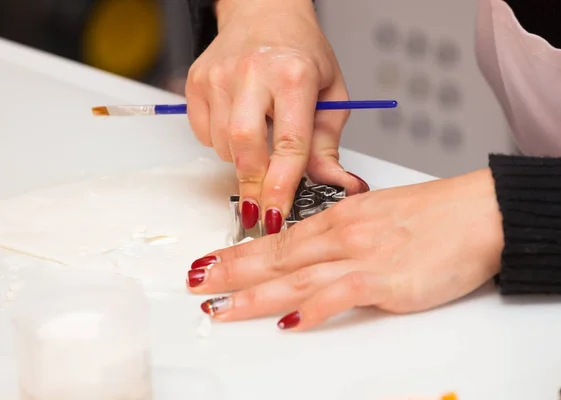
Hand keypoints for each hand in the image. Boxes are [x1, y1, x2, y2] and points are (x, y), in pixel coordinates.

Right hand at [185, 0, 363, 234]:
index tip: (277, 215)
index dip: (282, 186)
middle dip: (253, 185)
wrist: (264, 13)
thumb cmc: (301, 53)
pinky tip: (240, 121)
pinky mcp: (197, 82)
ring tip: (260, 136)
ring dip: (242, 159)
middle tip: (261, 206)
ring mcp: (218, 77)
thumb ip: (328, 146)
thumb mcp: (331, 95)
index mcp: (293, 75)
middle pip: (245, 148)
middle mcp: (251, 73)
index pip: (289, 144)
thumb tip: (336, 185)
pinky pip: (205, 134)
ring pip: (224, 146)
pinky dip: (223, 142)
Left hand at [186, 169, 504, 329]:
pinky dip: (313, 309)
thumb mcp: (378, 214)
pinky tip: (289, 323)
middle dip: (231, 272)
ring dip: (254, 294)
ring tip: (220, 307)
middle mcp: (344, 235)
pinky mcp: (388, 281)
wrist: (480, 211)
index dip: (240, 253)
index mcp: (340, 217)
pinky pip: (341, 295)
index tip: (212, 262)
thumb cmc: (434, 213)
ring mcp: (364, 257)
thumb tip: (316, 253)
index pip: (279, 238)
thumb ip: (344, 235)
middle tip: (196, 282)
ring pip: (297, 276)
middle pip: (277, 256)